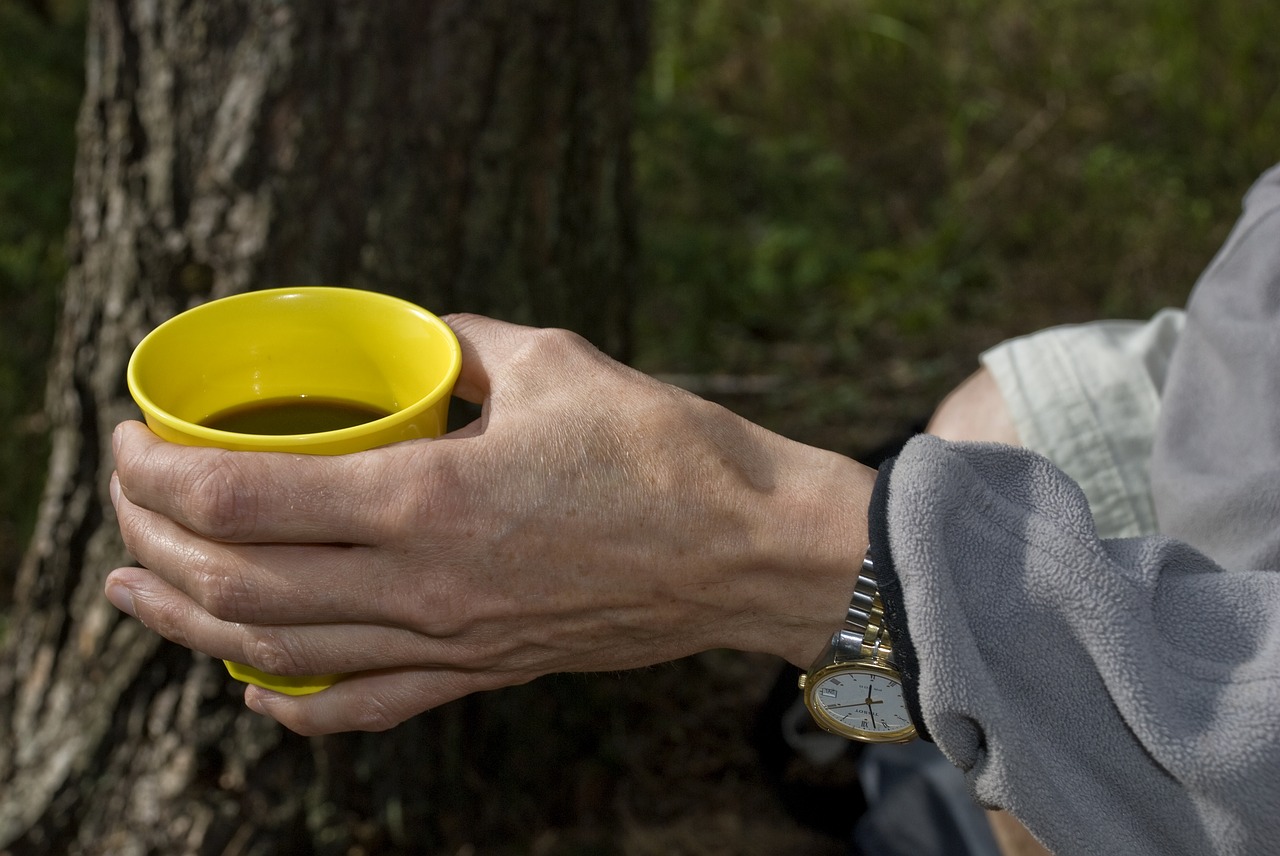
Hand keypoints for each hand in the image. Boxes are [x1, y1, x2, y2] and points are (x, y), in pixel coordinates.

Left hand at [107, 314, 874, 734]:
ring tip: (136, 592)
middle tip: (127, 497)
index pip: (244, 499)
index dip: (160, 470)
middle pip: (239, 581)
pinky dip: (292, 702)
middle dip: (155, 540)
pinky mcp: (483, 672)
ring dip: (191, 621)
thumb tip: (409, 343)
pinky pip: (364, 707)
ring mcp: (450, 643)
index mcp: (430, 501)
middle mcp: (423, 588)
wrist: (748, 551)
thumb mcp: (552, 363)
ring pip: (279, 654)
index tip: (129, 439)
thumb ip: (458, 346)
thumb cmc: (664, 450)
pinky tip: (252, 688)